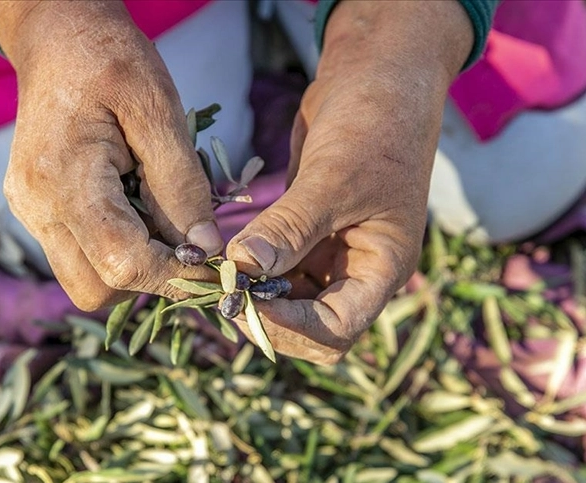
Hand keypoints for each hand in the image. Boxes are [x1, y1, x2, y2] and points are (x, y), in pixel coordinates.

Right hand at [0, 1, 222, 309]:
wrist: (57, 40)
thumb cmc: (110, 60)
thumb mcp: (158, 108)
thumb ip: (182, 183)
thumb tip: (204, 247)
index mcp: (63, 178)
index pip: (122, 263)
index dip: (174, 274)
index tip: (211, 261)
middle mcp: (37, 208)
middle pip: (96, 289)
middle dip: (149, 278)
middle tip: (186, 243)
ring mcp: (30, 214)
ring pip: (85, 281)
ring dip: (132, 267)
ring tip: (160, 220)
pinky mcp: (36, 213)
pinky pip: (79, 257)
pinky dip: (116, 250)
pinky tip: (137, 212)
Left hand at [227, 0, 473, 364]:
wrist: (376, 77)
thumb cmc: (374, 125)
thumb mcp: (334, 179)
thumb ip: (289, 228)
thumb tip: (240, 271)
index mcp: (382, 269)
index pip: (336, 331)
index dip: (288, 327)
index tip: (240, 300)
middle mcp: (356, 270)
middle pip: (308, 324)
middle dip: (264, 314)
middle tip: (218, 290)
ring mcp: (330, 252)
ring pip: (286, 298)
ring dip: (251, 292)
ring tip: (213, 272)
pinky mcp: (305, 232)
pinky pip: (274, 266)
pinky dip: (249, 266)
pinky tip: (221, 253)